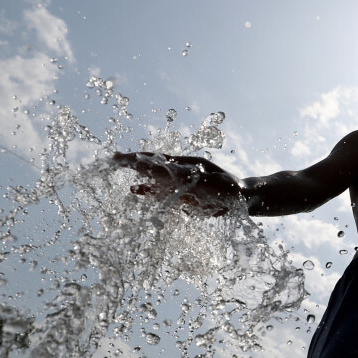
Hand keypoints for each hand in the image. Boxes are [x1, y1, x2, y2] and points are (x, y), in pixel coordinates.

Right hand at [112, 152, 241, 216]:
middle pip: (153, 166)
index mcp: (186, 165)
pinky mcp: (183, 197)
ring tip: (120, 170)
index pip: (157, 160)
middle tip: (113, 159)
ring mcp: (181, 184)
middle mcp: (181, 172)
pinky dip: (148, 191)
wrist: (244, 200)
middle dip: (133, 163)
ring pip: (154, 178)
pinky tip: (136, 190)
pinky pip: (161, 193)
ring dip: (138, 175)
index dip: (138, 158)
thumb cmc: (230, 189)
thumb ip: (188, 179)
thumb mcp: (209, 182)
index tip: (119, 157)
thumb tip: (169, 173)